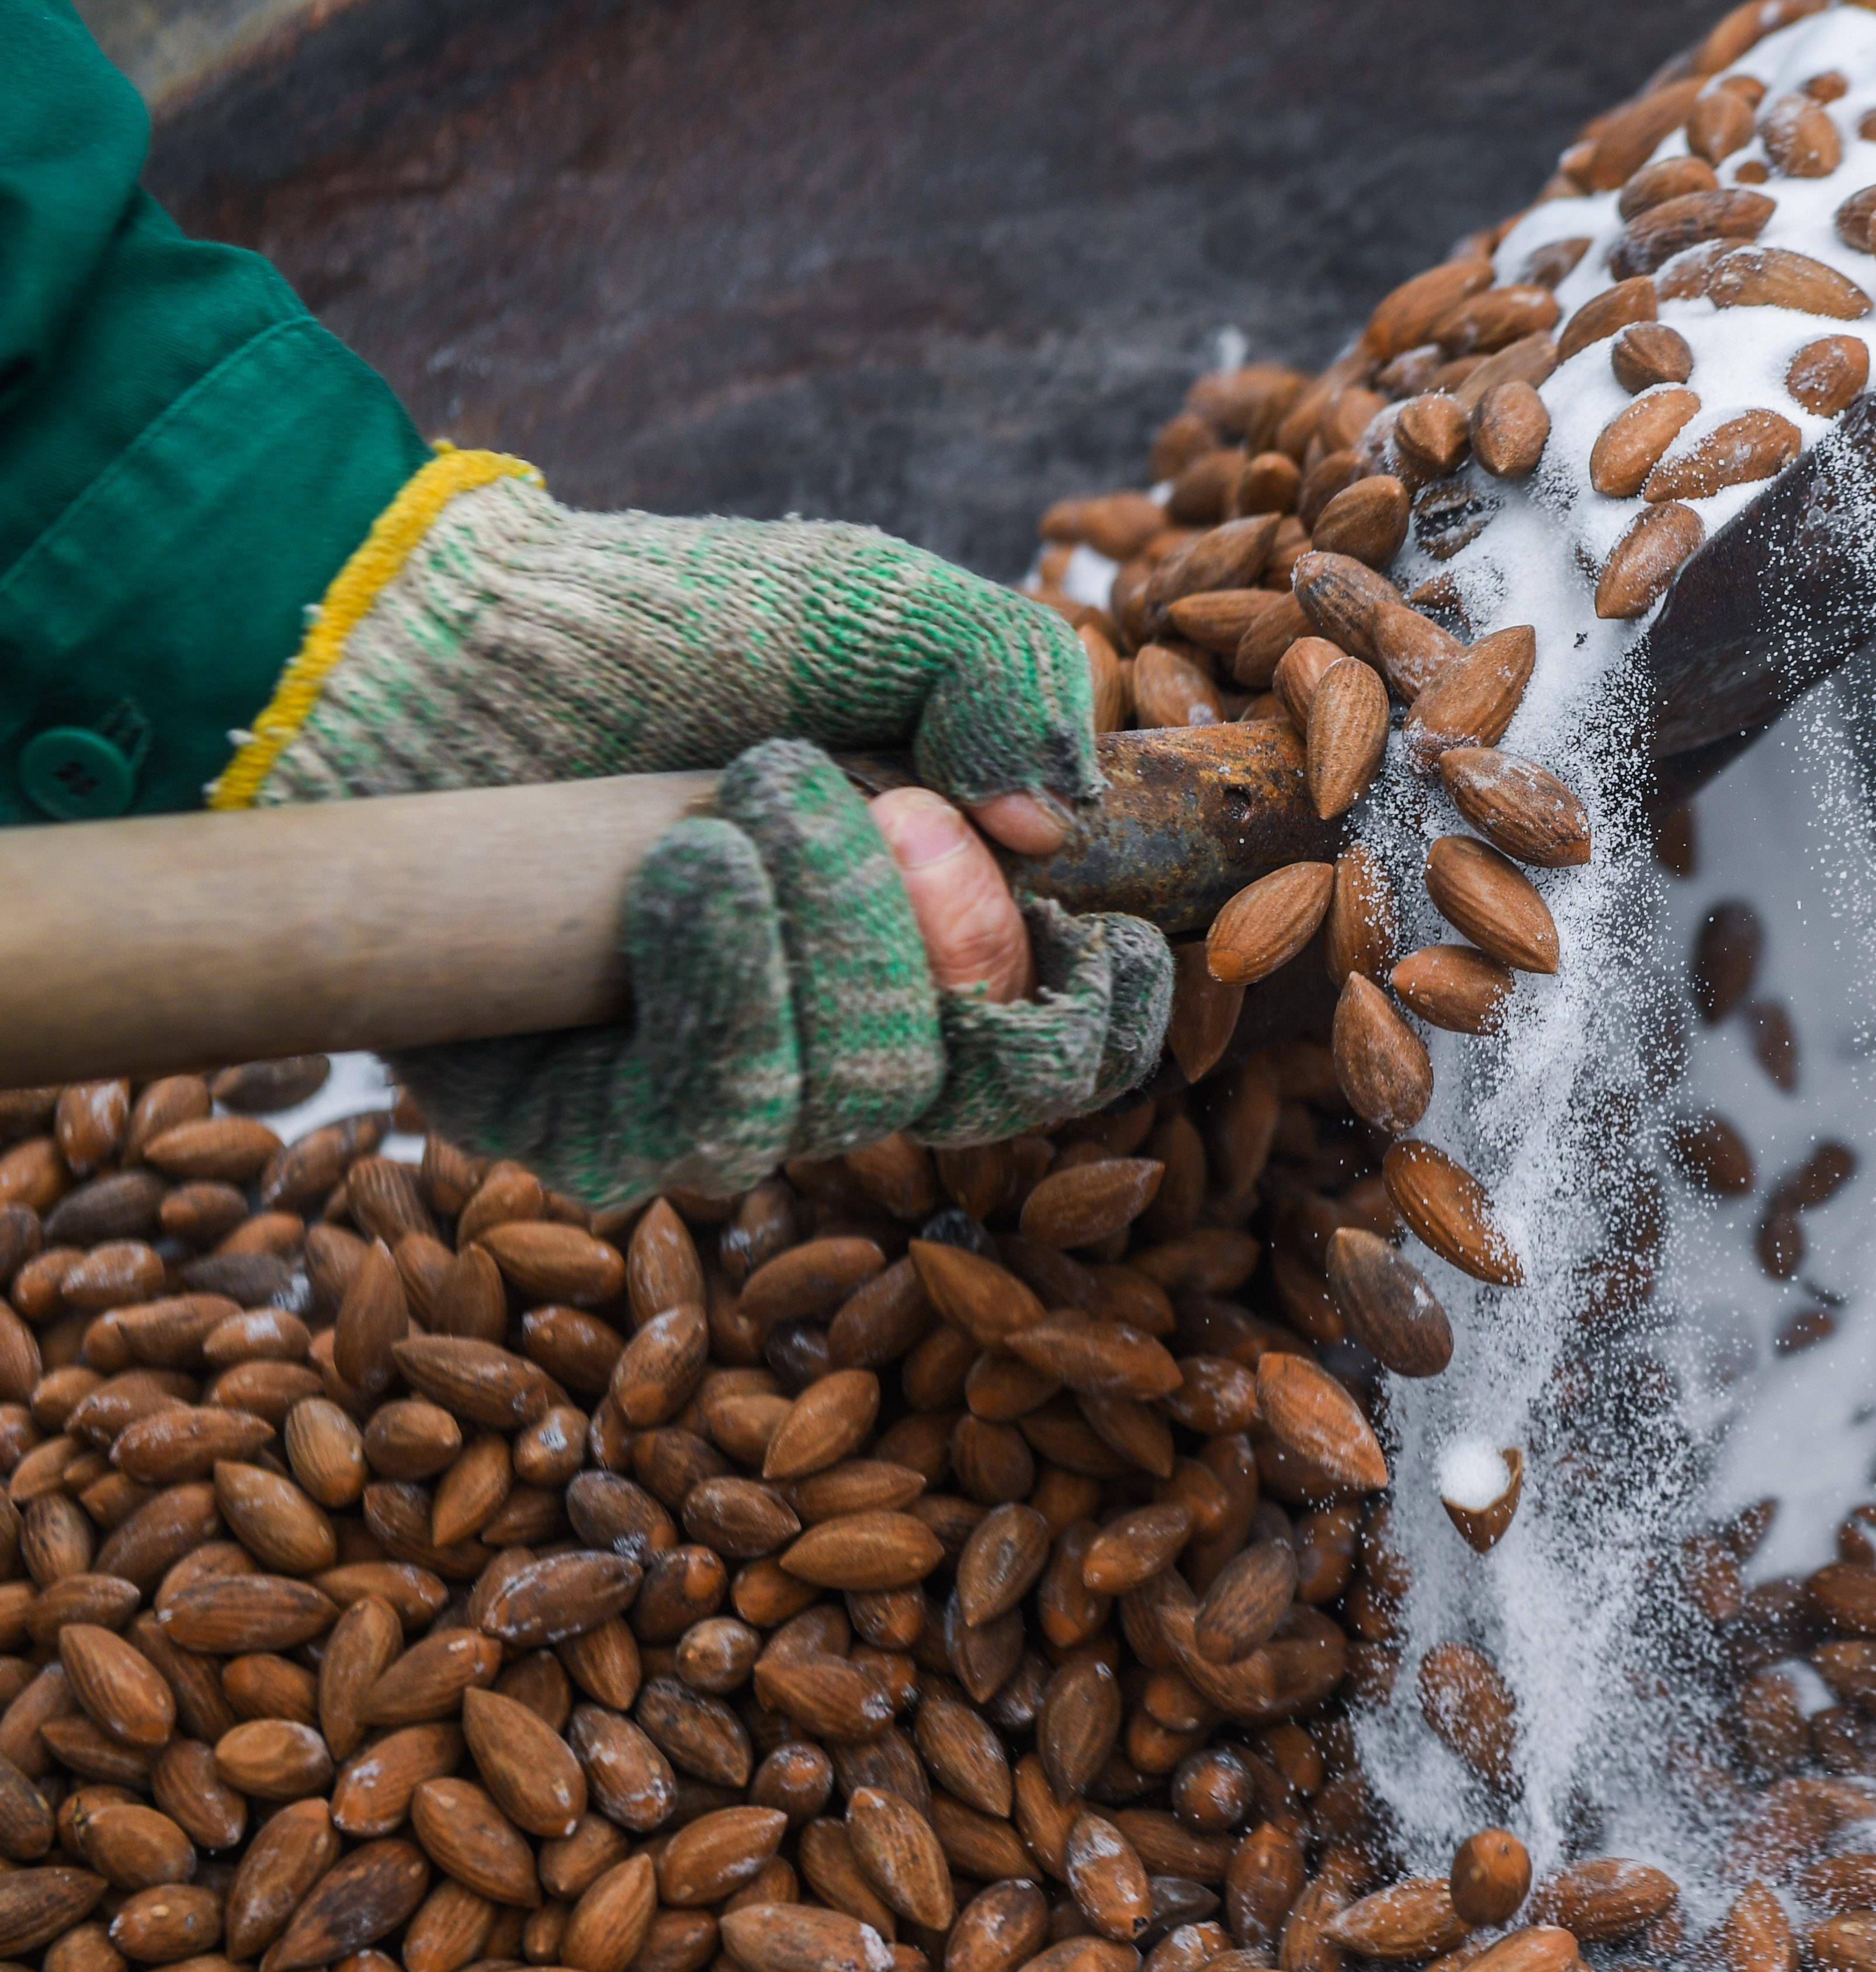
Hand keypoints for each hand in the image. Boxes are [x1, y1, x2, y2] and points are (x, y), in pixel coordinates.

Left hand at [243, 462, 1170, 1200]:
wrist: (446, 637)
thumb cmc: (670, 626)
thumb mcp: (879, 608)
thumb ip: (1009, 672)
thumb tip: (1055, 825)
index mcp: (925, 942)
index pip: (1060, 1050)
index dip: (1101, 1018)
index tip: (1099, 938)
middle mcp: (834, 1040)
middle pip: (977, 1088)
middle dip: (944, 935)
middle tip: (866, 802)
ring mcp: (716, 1094)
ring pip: (851, 1104)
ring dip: (824, 934)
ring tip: (735, 807)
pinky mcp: (589, 1130)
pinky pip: (708, 1120)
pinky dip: (725, 985)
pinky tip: (684, 874)